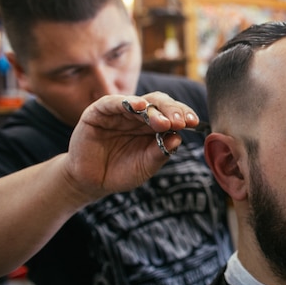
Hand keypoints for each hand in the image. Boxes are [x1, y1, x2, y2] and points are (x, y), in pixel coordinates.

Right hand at [63, 92, 199, 201]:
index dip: (183, 114)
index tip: (194, 122)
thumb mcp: (145, 166)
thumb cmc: (121, 172)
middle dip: (172, 111)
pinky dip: (125, 102)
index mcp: (154, 126)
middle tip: (180, 121)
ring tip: (164, 121)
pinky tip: (138, 105)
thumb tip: (178, 138)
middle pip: (159, 104)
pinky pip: (112, 103)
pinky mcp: (98, 113)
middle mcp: (138, 116)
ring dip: (154, 110)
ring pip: (140, 102)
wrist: (91, 183)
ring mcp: (119, 112)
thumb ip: (160, 153)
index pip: (172, 114)